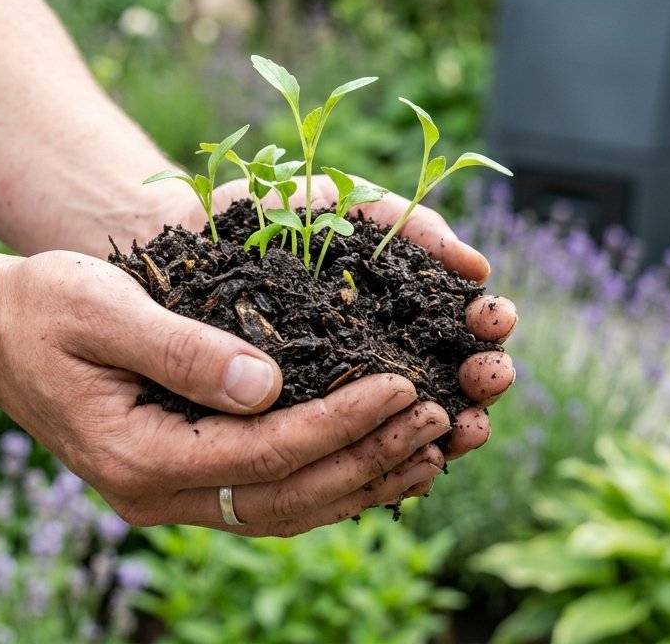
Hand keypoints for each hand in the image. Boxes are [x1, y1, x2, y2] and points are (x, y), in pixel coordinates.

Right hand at [0, 252, 454, 535]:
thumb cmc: (43, 307)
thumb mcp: (102, 308)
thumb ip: (181, 347)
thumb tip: (268, 384)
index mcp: (136, 456)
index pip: (263, 455)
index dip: (340, 424)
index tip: (402, 386)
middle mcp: (157, 494)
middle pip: (286, 497)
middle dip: (368, 459)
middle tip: (439, 419)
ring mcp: (171, 497)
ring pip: (286, 509)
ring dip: (363, 481)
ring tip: (432, 447)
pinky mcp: (187, 478)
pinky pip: (272, 495)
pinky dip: (331, 480)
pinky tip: (382, 458)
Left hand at [208, 175, 517, 462]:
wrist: (172, 236)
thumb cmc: (259, 214)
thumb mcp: (335, 203)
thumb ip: (403, 223)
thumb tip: (475, 266)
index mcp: (392, 303)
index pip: (455, 324)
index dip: (484, 324)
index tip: (497, 318)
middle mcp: (374, 355)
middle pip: (443, 381)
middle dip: (476, 382)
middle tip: (490, 377)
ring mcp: (338, 397)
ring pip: (405, 428)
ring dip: (444, 430)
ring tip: (465, 425)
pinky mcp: (294, 430)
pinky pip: (345, 458)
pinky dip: (386, 462)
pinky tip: (414, 466)